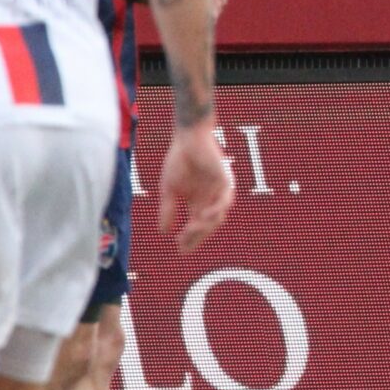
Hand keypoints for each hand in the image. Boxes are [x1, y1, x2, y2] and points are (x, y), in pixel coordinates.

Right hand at [157, 122, 233, 252]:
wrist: (187, 139)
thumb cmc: (179, 161)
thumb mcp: (169, 190)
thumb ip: (168, 210)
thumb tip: (163, 232)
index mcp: (197, 203)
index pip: (196, 227)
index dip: (190, 240)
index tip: (180, 250)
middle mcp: (210, 200)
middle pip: (208, 226)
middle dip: (196, 237)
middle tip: (183, 243)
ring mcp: (219, 192)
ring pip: (218, 216)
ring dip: (205, 226)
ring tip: (191, 231)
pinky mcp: (226, 181)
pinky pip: (226, 199)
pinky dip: (217, 209)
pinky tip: (204, 215)